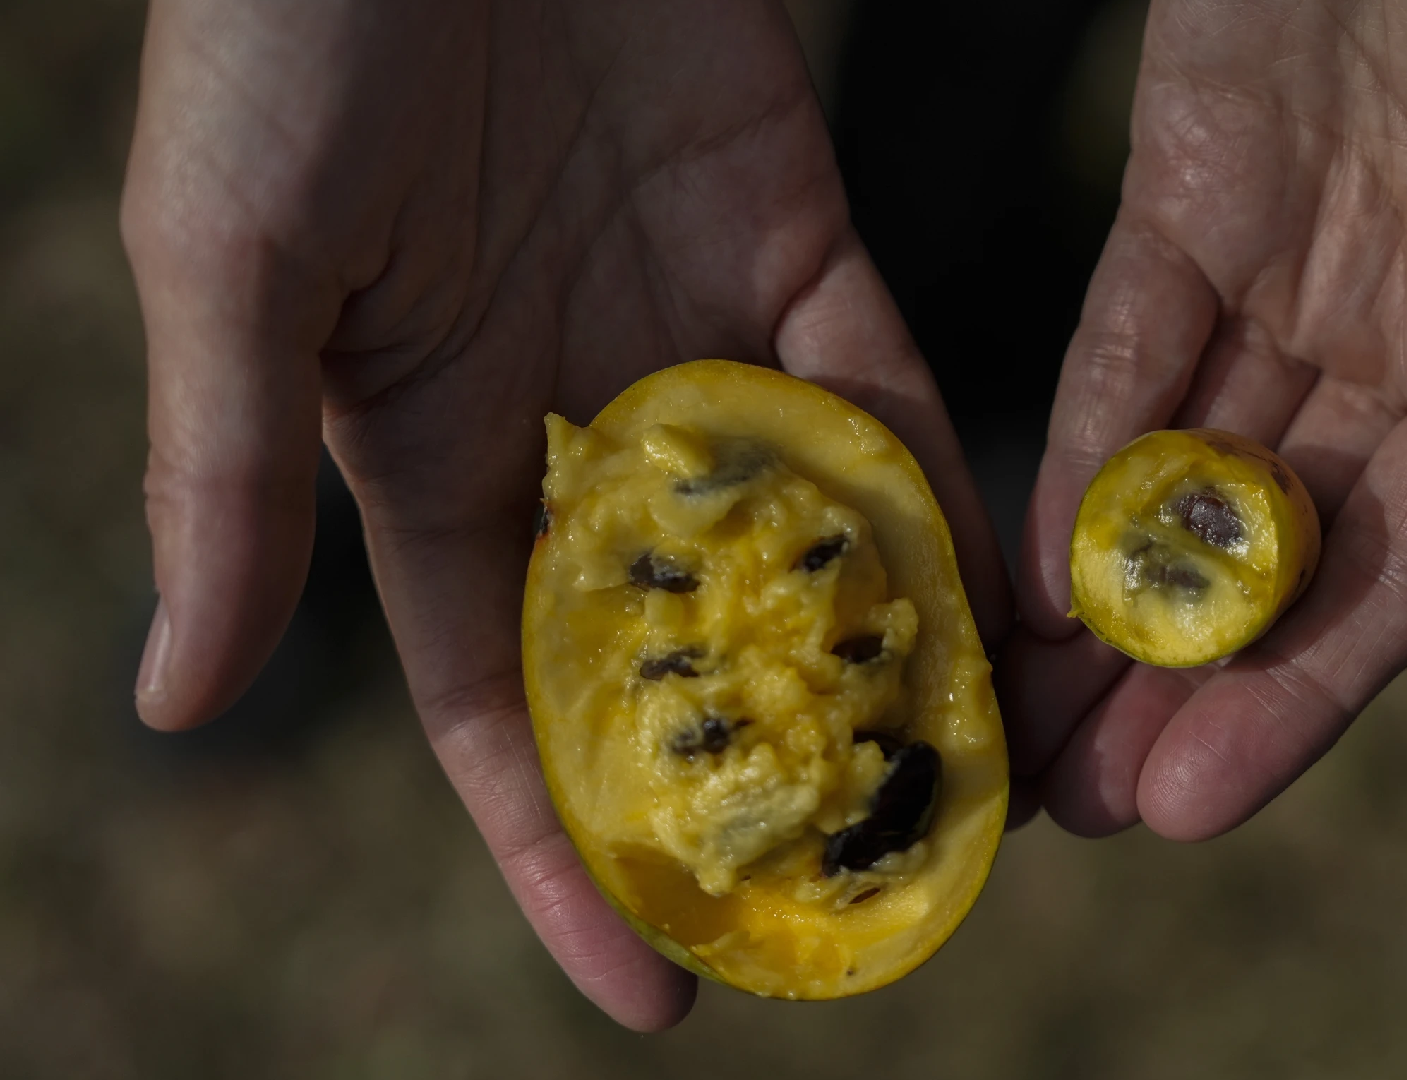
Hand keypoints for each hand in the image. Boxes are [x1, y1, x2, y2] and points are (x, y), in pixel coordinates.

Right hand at [123, 0, 1008, 1028]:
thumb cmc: (282, 38)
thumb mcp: (231, 267)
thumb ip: (224, 481)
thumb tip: (176, 707)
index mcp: (427, 458)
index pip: (507, 708)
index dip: (567, 853)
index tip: (652, 990)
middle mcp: (573, 421)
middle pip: (686, 645)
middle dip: (763, 773)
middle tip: (866, 902)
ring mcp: (690, 332)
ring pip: (806, 532)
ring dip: (883, 650)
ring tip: (971, 781)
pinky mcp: (789, 230)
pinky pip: (880, 382)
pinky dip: (936, 479)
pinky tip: (997, 584)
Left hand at [1007, 0, 1406, 837]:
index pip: (1400, 577)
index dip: (1300, 699)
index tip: (1196, 803)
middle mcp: (1399, 341)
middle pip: (1276, 551)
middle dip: (1181, 678)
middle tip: (1084, 802)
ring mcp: (1288, 270)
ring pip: (1184, 472)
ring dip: (1108, 598)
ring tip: (1031, 722)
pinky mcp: (1188, 192)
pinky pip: (1126, 347)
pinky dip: (1080, 449)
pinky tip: (1028, 561)